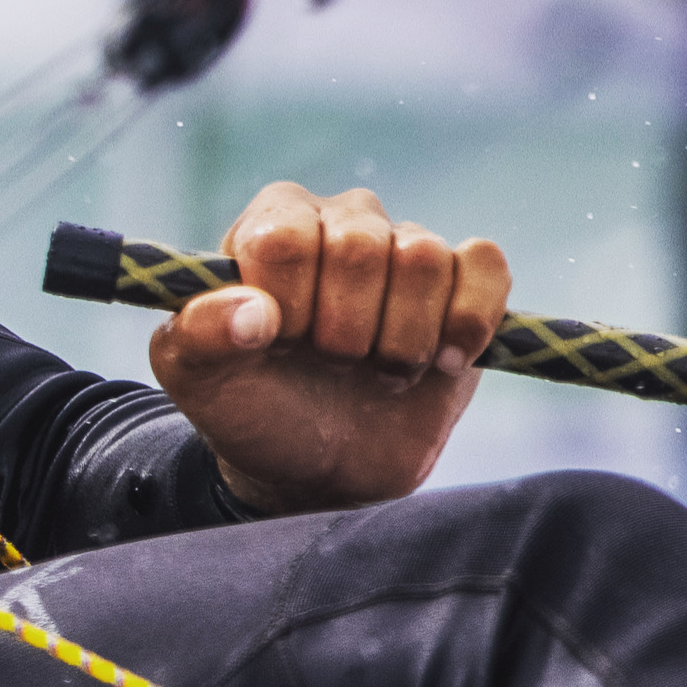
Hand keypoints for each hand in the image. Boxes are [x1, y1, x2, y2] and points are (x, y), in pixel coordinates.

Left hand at [152, 182, 508, 514]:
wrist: (320, 466)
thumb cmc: (253, 409)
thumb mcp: (200, 381)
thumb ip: (200, 337)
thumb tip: (254, 312)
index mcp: (269, 224)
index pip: (286, 239)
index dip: (288, 307)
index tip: (277, 345)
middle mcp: (340, 219)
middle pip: (361, 245)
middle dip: (345, 330)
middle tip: (331, 362)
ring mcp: (406, 247)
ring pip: (424, 257)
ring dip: (401, 339)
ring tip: (377, 369)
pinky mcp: (466, 282)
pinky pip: (486, 266)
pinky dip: (468, 323)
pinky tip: (441, 363)